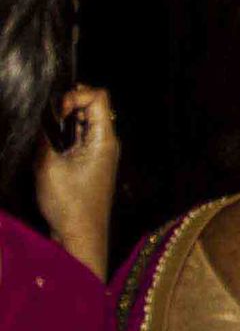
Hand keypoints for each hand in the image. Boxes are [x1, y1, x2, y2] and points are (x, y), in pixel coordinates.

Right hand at [33, 87, 118, 280]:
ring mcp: (100, 152)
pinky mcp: (91, 162)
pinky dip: (67, 134)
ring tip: (48, 131)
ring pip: (86, 121)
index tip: (58, 111)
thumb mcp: (49, 167)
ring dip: (67, 120)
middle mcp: (107, 141)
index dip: (76, 95)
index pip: (99, 97)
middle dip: (70, 104)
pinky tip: (52, 144)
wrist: (81, 235)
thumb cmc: (69, 204)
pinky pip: (81, 137)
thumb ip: (45, 138)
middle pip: (94, 106)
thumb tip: (41, 119)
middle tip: (49, 118)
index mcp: (104, 138)